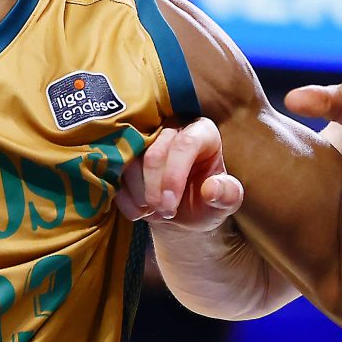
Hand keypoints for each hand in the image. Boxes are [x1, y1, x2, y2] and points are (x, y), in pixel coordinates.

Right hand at [116, 117, 243, 228]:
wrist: (181, 212)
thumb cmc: (206, 203)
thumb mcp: (224, 204)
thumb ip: (227, 195)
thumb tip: (212, 189)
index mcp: (202, 133)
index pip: (185, 144)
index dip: (174, 175)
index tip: (170, 205)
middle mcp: (172, 128)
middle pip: (154, 153)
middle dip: (155, 190)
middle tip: (164, 213)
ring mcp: (145, 138)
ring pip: (130, 161)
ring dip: (140, 194)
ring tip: (153, 213)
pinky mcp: (124, 153)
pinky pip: (114, 172)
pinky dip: (125, 198)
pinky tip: (140, 212)